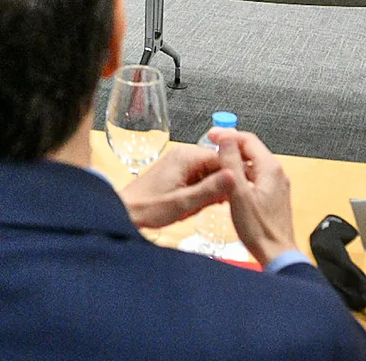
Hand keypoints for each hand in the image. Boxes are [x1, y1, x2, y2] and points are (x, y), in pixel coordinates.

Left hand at [119, 145, 233, 228]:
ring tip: (196, 206)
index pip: (224, 158)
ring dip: (209, 193)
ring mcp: (181, 163)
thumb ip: (210, 189)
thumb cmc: (149, 208)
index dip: (235, 176)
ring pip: (211, 174)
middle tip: (212, 205)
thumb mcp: (183, 202)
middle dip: (220, 187)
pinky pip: (200, 179)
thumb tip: (235, 175)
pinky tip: (192, 205)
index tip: (240, 194)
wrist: (125, 211)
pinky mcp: (178, 173)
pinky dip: (200, 193)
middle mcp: (185, 155)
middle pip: (219, 165)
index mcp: (187, 156)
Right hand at [212, 128, 297, 266]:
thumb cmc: (258, 228)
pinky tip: (229, 181)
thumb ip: (231, 164)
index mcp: (270, 168)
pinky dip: (241, 173)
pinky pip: (256, 176)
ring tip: (215, 163)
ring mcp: (277, 185)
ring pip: (253, 163)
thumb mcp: (238, 193)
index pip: (248, 140)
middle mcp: (277, 173)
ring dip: (234, 160)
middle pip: (251, 150)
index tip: (210, 136)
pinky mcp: (273, 195)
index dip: (227, 135)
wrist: (277, 254)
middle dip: (230, 145)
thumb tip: (225, 140)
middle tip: (210, 146)